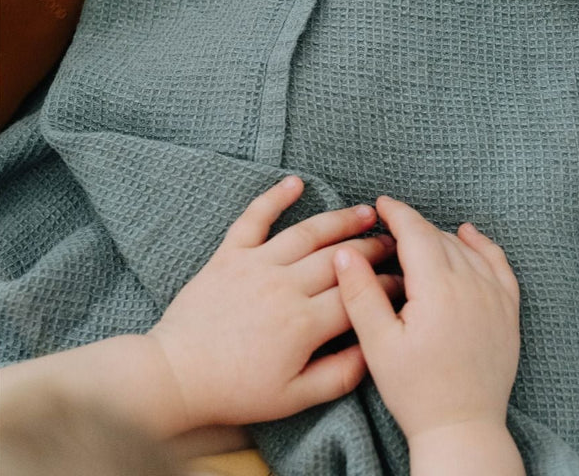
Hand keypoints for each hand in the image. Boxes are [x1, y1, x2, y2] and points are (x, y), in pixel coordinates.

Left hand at [146, 176, 401, 430]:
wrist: (176, 377)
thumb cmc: (236, 391)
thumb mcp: (294, 398)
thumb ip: (340, 375)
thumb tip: (374, 350)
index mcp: (303, 324)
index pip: (357, 295)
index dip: (385, 285)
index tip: (402, 281)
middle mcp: (284, 287)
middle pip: (339, 258)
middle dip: (372, 248)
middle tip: (392, 242)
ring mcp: (256, 266)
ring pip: (308, 233)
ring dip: (340, 220)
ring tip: (365, 212)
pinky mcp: (229, 255)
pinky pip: (254, 219)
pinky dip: (274, 197)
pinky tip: (296, 181)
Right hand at [335, 196, 520, 443]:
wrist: (463, 428)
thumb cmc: (416, 392)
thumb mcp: (378, 346)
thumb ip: (361, 295)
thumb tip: (345, 252)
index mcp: (437, 288)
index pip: (416, 233)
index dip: (397, 213)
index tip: (380, 202)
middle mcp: (471, 284)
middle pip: (439, 238)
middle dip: (413, 227)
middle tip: (390, 227)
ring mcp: (494, 295)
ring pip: (465, 248)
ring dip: (440, 237)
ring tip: (417, 239)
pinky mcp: (508, 309)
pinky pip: (499, 263)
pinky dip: (483, 245)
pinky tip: (469, 235)